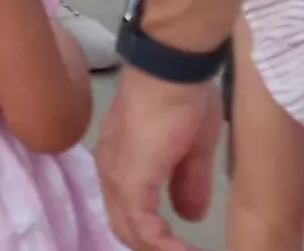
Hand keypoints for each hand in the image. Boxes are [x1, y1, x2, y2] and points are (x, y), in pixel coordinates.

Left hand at [98, 71, 224, 250]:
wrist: (172, 70)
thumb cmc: (182, 96)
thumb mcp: (192, 147)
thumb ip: (188, 182)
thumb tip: (190, 215)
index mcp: (121, 162)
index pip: (130, 211)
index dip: (154, 235)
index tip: (183, 247)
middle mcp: (110, 172)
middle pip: (126, 227)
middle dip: (156, 246)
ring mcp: (116, 177)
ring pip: (131, 231)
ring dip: (161, 249)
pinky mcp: (130, 182)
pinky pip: (144, 228)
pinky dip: (164, 246)